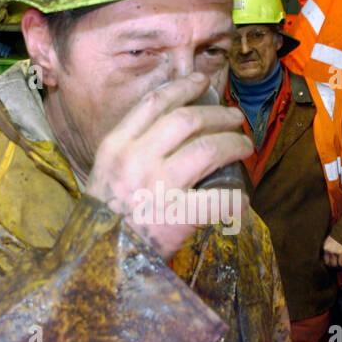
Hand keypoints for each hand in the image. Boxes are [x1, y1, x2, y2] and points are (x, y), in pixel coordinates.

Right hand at [87, 72, 251, 259]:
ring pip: (209, 148)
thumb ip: (131, 149)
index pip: (155, 102)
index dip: (183, 87)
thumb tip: (173, 130)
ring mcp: (159, 186)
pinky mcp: (178, 216)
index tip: (202, 82)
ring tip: (244, 146)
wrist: (97, 260)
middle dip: (218, 114)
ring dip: (234, 144)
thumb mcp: (105, 172)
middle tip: (234, 118)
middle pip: (188, 119)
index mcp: (116, 145)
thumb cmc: (103, 218)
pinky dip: (236, 198)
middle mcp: (137, 159)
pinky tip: (243, 199)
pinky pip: (219, 199)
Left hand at [322, 235, 341, 269]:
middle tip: (337, 267)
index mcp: (325, 247)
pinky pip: (341, 263)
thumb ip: (328, 248)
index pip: (325, 260)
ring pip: (335, 264)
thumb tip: (330, 257)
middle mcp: (328, 250)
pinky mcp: (340, 252)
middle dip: (334, 267)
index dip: (329, 264)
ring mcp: (334, 252)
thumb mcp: (329, 240)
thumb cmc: (338, 235)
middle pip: (329, 263)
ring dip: (338, 267)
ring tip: (341, 267)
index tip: (332, 265)